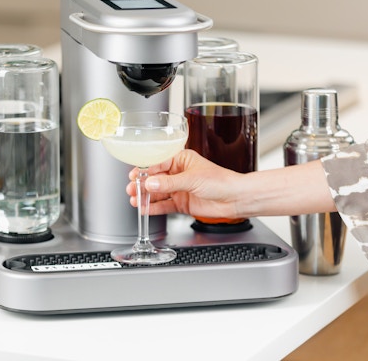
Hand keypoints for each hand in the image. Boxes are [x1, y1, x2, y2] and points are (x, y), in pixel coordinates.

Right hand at [127, 149, 245, 218]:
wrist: (236, 199)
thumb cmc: (221, 182)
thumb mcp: (192, 179)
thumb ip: (169, 183)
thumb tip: (150, 184)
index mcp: (182, 160)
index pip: (158, 163)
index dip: (145, 170)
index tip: (134, 175)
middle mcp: (179, 174)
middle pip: (155, 178)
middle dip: (142, 184)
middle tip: (132, 189)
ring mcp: (180, 189)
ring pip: (158, 192)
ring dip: (146, 196)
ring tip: (135, 200)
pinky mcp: (182, 203)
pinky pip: (164, 205)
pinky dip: (154, 207)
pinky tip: (145, 209)